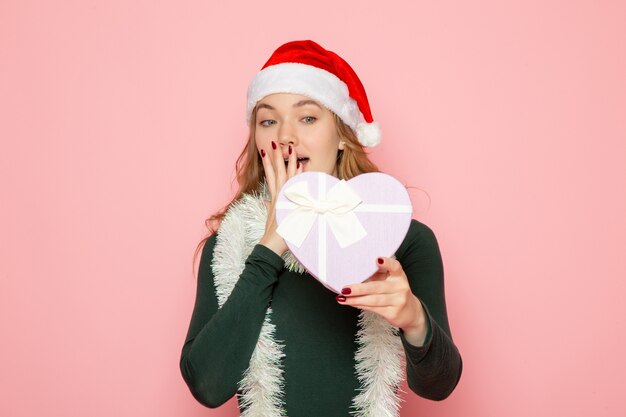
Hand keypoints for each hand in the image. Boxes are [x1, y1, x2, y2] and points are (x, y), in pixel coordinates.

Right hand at [258, 141, 302, 255]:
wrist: (271, 246)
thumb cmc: (277, 236)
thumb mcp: (275, 218)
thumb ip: (272, 207)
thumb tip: (268, 201)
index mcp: (275, 199)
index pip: (272, 177)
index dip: (271, 164)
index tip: (271, 152)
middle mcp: (277, 197)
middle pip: (276, 172)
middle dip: (276, 157)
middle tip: (275, 143)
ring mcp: (281, 200)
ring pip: (283, 177)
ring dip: (285, 162)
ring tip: (286, 149)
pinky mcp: (285, 205)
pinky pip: (290, 187)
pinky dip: (294, 177)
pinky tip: (299, 167)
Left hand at [337, 256, 428, 345]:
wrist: (410, 312)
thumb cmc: (394, 291)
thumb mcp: (390, 280)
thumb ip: (377, 274)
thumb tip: (354, 271)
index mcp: (399, 275)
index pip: (395, 267)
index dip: (387, 263)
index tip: (377, 259)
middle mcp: (400, 287)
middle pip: (377, 287)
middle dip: (359, 288)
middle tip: (344, 288)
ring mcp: (398, 301)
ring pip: (373, 300)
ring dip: (356, 299)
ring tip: (343, 298)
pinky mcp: (393, 313)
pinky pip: (374, 309)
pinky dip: (360, 305)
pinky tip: (351, 303)